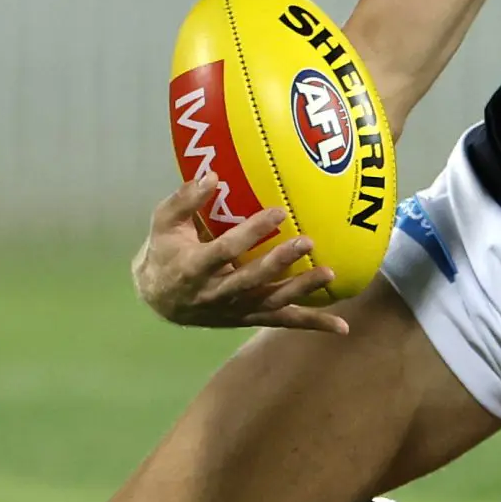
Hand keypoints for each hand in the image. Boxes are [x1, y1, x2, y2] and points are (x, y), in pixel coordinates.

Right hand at [132, 178, 345, 333]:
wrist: (159, 298)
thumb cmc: (165, 252)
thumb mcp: (163, 224)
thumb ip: (184, 200)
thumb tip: (212, 175)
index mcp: (194, 268)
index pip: (226, 250)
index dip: (252, 232)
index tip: (279, 212)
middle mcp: (216, 293)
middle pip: (252, 279)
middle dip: (280, 262)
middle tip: (307, 241)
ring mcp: (235, 309)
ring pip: (272, 301)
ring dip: (301, 289)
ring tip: (329, 274)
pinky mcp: (249, 317)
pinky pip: (283, 321)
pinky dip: (312, 323)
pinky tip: (342, 326)